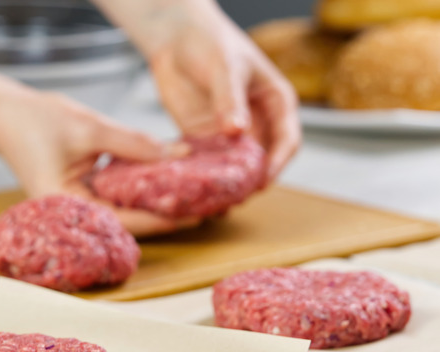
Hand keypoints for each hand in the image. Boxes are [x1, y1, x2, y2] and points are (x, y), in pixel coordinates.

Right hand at [0, 90, 199, 236]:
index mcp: (66, 206)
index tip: (196, 212)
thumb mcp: (90, 127)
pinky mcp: (81, 189)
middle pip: (128, 221)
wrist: (2, 113)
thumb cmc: (35, 120)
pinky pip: (116, 194)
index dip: (163, 218)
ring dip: (155, 201)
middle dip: (165, 214)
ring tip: (193, 195)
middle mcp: (72, 212)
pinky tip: (166, 179)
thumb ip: (134, 143)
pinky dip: (139, 187)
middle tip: (206, 207)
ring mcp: (77, 202)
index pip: (124, 220)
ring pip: (124, 209)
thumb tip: (178, 153)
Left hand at [147, 4, 300, 181]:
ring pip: (235, 167)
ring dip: (227, 184)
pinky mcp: (202, 138)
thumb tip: (238, 131)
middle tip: (237, 197)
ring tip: (215, 201)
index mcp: (276, 103)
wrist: (176, 38)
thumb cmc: (211, 43)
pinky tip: (193, 190)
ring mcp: (229, 133)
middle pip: (262, 161)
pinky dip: (203, 177)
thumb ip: (230, 100)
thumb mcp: (225, 68)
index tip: (264, 179)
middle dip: (251, 181)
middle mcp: (257, 122)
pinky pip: (207, 163)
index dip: (278, 162)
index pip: (287, 140)